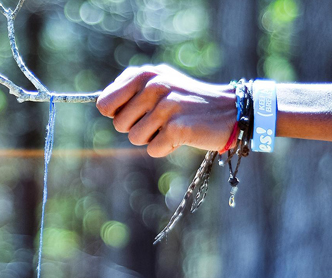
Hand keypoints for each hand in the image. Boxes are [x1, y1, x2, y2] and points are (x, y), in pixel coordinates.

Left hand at [96, 64, 236, 156]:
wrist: (230, 110)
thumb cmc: (188, 100)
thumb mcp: (160, 82)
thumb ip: (130, 88)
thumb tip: (101, 104)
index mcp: (145, 74)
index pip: (104, 103)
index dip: (117, 114)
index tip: (135, 113)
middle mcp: (154, 86)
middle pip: (118, 124)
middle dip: (136, 128)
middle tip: (160, 120)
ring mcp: (166, 106)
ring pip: (134, 138)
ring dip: (152, 138)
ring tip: (172, 126)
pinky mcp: (177, 127)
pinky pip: (152, 149)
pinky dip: (165, 148)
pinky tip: (181, 136)